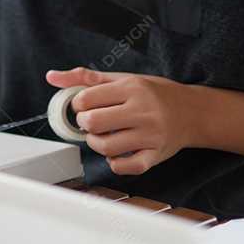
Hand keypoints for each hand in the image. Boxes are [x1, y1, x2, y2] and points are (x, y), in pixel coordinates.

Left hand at [45, 67, 201, 174]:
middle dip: (85, 124)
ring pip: (105, 147)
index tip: (85, 106)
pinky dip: (115, 163)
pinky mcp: (156, 155)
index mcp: (132, 88)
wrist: (192, 111)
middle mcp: (143, 111)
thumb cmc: (152, 93)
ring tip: (103, 136)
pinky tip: (116, 153)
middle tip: (93, 122)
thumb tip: (51, 77)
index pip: (86, 99)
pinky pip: (127, 167)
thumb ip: (84, 78)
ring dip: (96, 143)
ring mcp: (151, 135)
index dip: (78, 104)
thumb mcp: (121, 78)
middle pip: (93, 123)